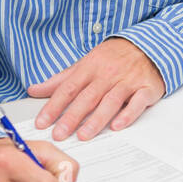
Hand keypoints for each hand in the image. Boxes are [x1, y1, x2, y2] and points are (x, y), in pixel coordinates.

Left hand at [27, 38, 164, 140]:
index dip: (54, 106)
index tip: (42, 122)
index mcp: (90, 67)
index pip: (68, 88)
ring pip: (110, 101)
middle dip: (72, 116)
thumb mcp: (85, 64)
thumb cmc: (114, 57)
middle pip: (87, 97)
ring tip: (84, 135)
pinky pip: (137, 102)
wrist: (148, 46)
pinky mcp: (146, 88)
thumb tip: (33, 90)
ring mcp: (128, 81)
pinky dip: (128, 114)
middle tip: (59, 134)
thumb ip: (60, 80)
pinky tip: (117, 126)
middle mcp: (108, 74)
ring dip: (97, 119)